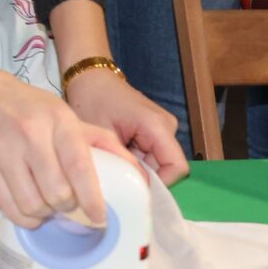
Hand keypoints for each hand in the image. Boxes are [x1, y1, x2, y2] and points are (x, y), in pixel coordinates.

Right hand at [0, 65, 131, 228]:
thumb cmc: (20, 103)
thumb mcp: (60, 111)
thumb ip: (96, 140)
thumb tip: (133, 169)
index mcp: (56, 120)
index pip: (80, 167)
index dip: (92, 198)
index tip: (99, 215)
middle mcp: (30, 135)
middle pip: (58, 194)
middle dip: (67, 206)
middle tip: (68, 202)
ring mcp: (4, 153)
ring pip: (34, 206)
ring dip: (45, 213)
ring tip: (46, 203)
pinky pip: (10, 208)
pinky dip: (24, 217)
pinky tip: (29, 207)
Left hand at [64, 65, 189, 185]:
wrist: (90, 77)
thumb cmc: (92, 100)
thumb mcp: (103, 136)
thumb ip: (121, 163)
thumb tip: (131, 191)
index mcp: (158, 126)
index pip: (177, 167)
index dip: (160, 184)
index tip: (133, 188)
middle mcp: (167, 127)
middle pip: (167, 167)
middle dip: (144, 176)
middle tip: (116, 175)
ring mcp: (163, 128)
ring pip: (158, 163)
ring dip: (137, 168)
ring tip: (113, 162)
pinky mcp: (155, 129)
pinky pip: (151, 154)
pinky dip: (135, 160)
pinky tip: (116, 155)